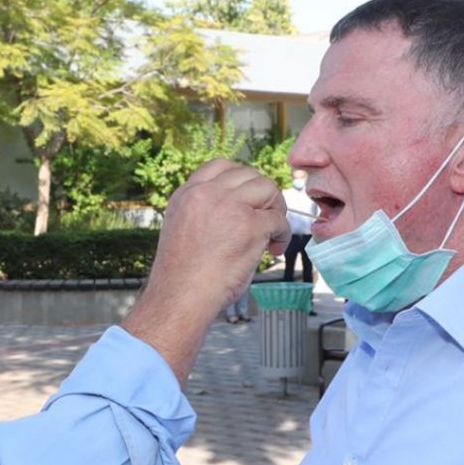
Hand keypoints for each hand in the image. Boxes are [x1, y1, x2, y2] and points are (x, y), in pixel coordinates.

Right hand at [150, 159, 289, 317]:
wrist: (180, 297)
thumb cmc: (182, 276)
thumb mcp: (183, 230)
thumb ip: (205, 213)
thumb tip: (241, 209)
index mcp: (187, 194)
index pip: (220, 166)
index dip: (241, 180)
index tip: (249, 200)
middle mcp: (206, 194)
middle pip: (249, 175)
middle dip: (263, 196)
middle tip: (266, 220)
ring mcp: (229, 207)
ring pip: (267, 189)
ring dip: (276, 210)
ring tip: (271, 234)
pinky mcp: (249, 225)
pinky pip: (278, 220)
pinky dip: (282, 234)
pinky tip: (274, 249)